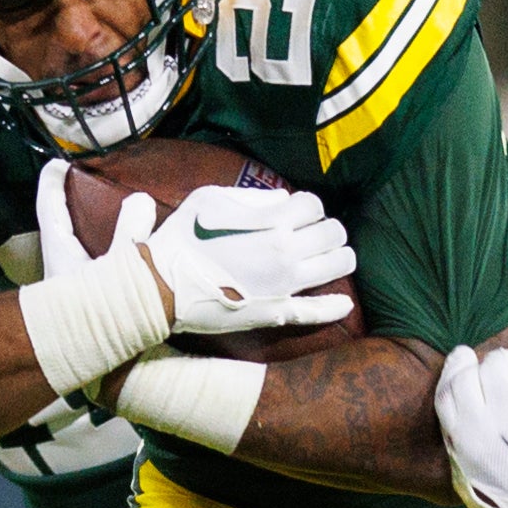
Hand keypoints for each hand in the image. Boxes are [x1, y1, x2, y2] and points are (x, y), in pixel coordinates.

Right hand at [110, 185, 355, 337]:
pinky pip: (317, 311)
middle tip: (312, 234)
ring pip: (338, 265)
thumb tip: (282, 199)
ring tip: (326, 258)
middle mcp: (286, 252)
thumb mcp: (209, 198)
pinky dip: (335, 307)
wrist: (162, 285)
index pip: (314, 205)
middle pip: (334, 232)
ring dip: (338, 257)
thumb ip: (252, 196)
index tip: (295, 213)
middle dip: (326, 229)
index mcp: (271, 223)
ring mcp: (285, 284)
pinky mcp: (278, 311)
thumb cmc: (182, 238)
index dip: (307, 206)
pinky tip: (345, 304)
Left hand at [435, 343, 507, 507]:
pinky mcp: (454, 465)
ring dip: (449, 379)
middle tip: (473, 356)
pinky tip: (457, 400)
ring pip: (443, 401)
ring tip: (459, 370)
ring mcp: (462, 449)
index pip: (493, 370)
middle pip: (460, 379)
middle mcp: (480, 431)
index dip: (501, 359)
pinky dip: (446, 406)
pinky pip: (443, 426)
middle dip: (467, 362)